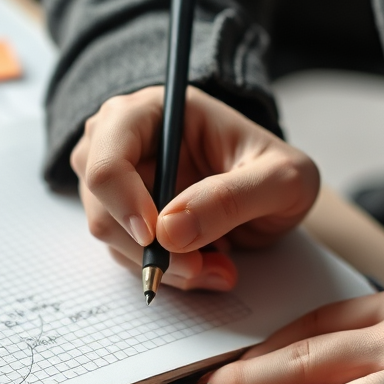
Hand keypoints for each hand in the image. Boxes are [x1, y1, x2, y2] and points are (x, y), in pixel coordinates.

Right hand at [70, 86, 319, 289]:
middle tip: (201, 266)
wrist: (273, 192)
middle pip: (101, 207)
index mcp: (151, 112)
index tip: (159, 239)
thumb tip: (170, 230)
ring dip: (166, 266)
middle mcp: (121, 144)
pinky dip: (170, 272)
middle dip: (151, 249)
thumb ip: (232, 197)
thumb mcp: (281, 178)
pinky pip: (131, 257)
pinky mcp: (125, 219)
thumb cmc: (275, 169)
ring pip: (114, 239)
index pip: (107, 159)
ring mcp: (119, 184)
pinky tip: (210, 264)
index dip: (125, 203)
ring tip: (221, 265)